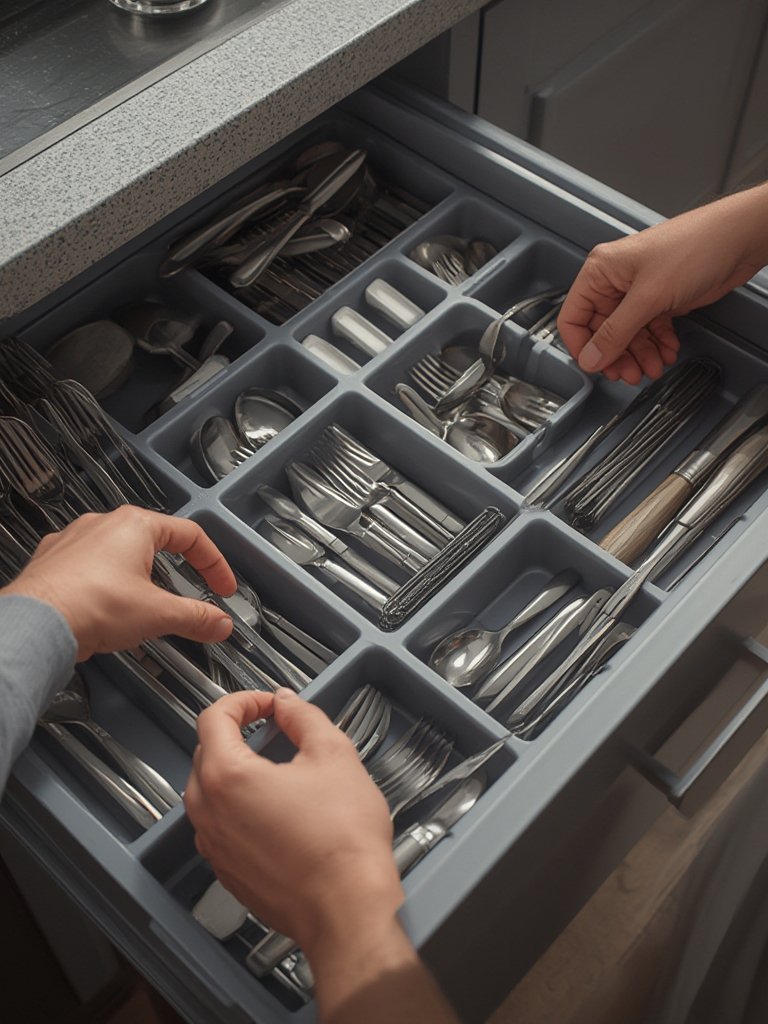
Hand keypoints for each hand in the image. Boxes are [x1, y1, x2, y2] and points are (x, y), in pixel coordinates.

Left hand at [0, 507, 234, 658]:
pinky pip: (89, 569)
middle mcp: (102, 524)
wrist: (37, 624)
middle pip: (154, 543)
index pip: (190, 536)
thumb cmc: (90, 605)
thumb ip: (196, 617)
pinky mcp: (52, 563)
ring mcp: (73, 541)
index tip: (221, 586)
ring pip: (119, 555)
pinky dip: (106, 587)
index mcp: (135, 525)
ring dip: (138, 579)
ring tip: (144, 607)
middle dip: (175, 573)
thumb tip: (218, 622)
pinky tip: (107, 610)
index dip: (213, 564)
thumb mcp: (158, 614)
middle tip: (185, 597)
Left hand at [184, 689, 402, 954]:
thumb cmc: (342, 841)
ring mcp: (214, 846)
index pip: (214, 718)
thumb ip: (304, 718)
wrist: (347, 909)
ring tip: (279, 770)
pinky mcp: (226, 871)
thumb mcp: (333, 755)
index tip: (268, 705)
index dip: (244, 701)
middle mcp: (208, 812)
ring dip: (237, 771)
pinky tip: (278, 811)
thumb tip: (287, 704)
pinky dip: (240, 808)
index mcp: (227, 776)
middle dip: (239, 734)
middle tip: (275, 729)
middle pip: (207, 752)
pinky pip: (220, 826)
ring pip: (210, 792)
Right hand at [558, 183, 767, 383]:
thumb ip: (616, 332)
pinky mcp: (661, 298)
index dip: (583, 347)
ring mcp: (639, 291)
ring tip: (653, 367)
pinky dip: (657, 344)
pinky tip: (666, 351)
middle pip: (603, 331)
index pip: (574, 318)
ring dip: (640, 354)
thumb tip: (591, 357)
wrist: (740, 238)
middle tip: (629, 374)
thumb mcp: (648, 297)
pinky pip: (650, 330)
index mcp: (601, 271)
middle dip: (618, 355)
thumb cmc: (696, 246)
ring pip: (628, 334)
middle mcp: (616, 281)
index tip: (597, 366)